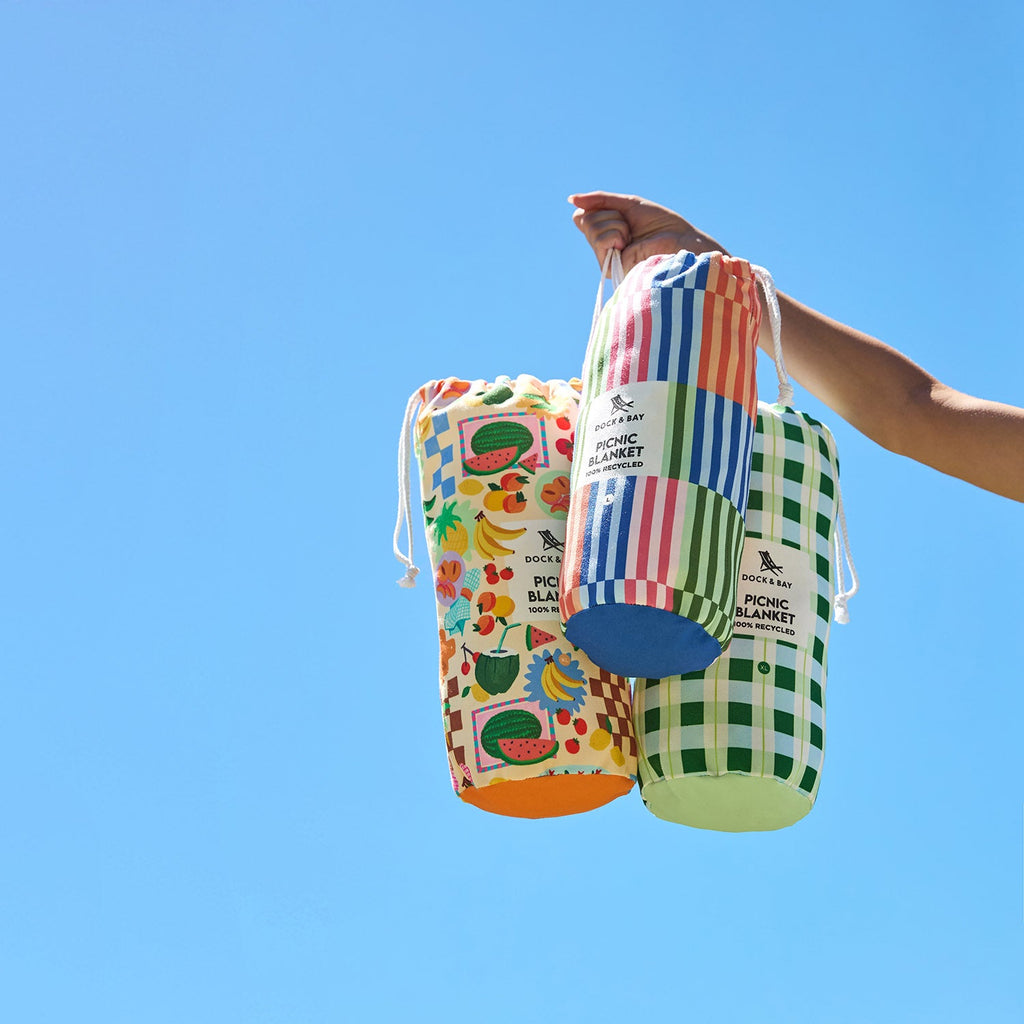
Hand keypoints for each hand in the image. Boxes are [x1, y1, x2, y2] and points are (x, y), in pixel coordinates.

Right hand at [569, 191, 727, 273]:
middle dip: (610, 215)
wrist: (680, 242)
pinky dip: (616, 234)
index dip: (598, 206)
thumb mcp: (628, 205)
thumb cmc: (660, 225)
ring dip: (616, 225)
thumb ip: (600, 201)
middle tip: (630, 227)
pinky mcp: (609, 268)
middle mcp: (603, 248)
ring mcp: (605, 259)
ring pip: (591, 228)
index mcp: (607, 233)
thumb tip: (570, 199)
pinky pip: (600, 240)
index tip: (620, 212)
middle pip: (584, 219)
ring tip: (632, 237)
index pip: (583, 214)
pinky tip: (629, 246)